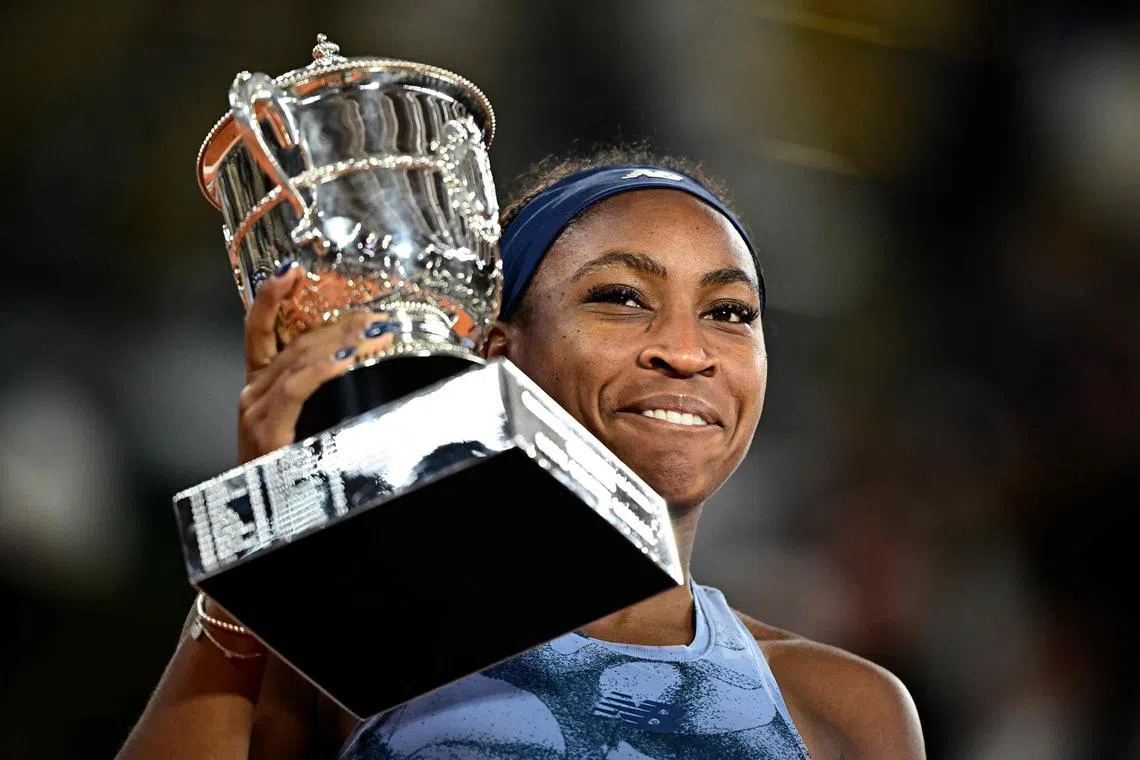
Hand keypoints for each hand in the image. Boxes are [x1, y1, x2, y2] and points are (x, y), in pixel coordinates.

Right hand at [237, 262, 395, 462]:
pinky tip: (347, 358)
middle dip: (338, 322)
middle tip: (377, 313)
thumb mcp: (310, 424)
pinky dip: (323, 368)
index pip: (259, 329)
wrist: (275, 525)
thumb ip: (325, 394)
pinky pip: (296, 388)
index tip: (291, 270)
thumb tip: (367, 361)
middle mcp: (252, 392)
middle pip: (294, 340)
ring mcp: (255, 410)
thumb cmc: (299, 474)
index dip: (271, 296)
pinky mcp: (265, 431)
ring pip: (299, 358)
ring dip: (342, 340)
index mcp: (260, 386)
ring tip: (377, 330)